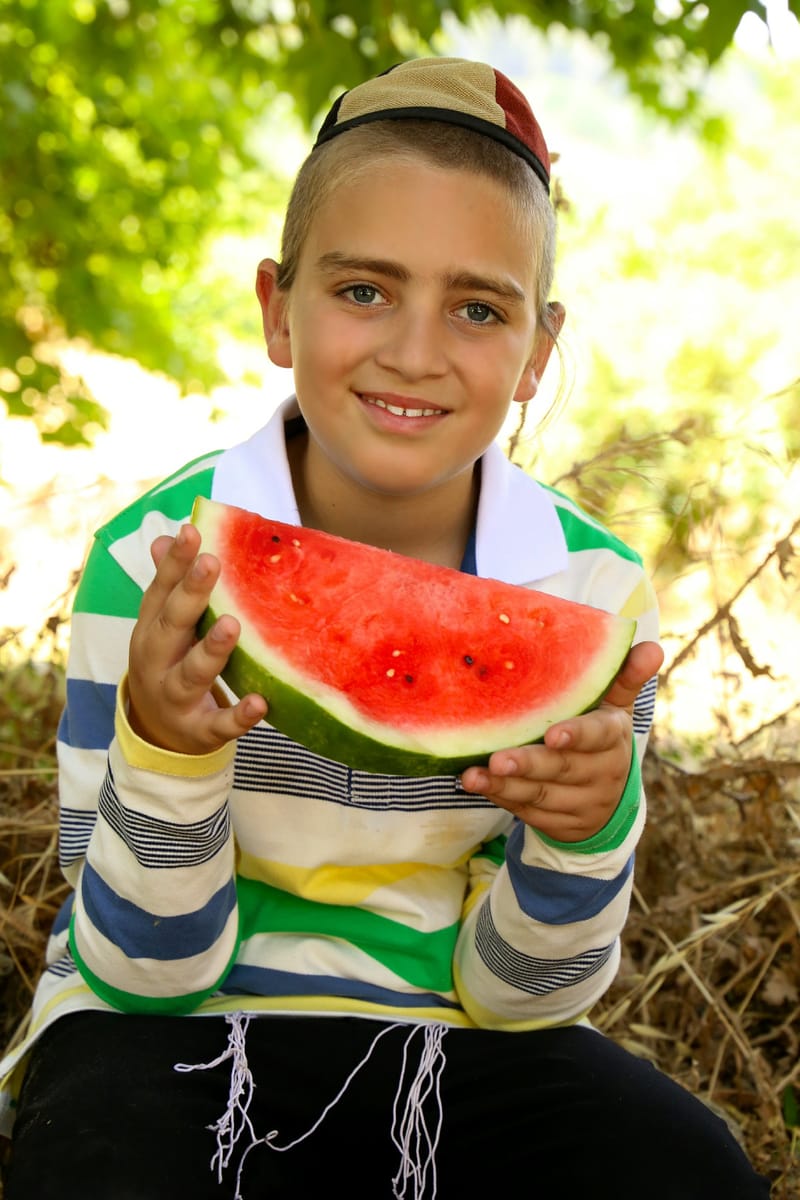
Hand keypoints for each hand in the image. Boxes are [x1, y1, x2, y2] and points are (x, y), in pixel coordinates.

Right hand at [127, 524, 267, 754]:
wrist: (156, 733)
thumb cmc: (167, 663)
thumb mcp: (161, 627)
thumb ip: (168, 587)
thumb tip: (166, 537)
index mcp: (151, 630)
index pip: (161, 592)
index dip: (175, 563)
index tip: (192, 531)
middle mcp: (158, 662)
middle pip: (172, 625)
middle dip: (190, 595)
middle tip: (211, 563)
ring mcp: (176, 697)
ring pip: (192, 674)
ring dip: (211, 650)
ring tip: (233, 625)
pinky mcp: (199, 730)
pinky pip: (219, 724)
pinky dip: (238, 716)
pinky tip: (260, 702)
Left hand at [459, 640, 663, 841]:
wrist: (605, 801)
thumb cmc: (599, 737)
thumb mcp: (614, 707)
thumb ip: (625, 677)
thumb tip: (652, 646)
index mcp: (613, 738)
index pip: (598, 735)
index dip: (577, 735)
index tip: (554, 734)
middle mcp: (601, 773)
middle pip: (563, 768)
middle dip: (529, 764)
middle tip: (498, 759)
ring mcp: (580, 802)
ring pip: (541, 794)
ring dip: (505, 786)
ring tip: (473, 776)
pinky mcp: (558, 822)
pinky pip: (527, 810)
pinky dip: (500, 798)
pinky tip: (476, 784)